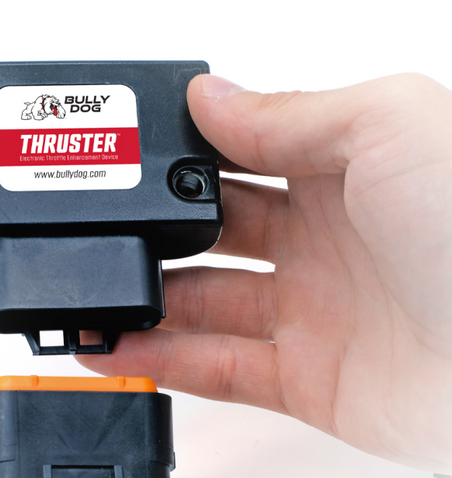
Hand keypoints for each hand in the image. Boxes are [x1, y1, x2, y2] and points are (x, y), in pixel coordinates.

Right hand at [79, 73, 451, 472]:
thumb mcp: (388, 128)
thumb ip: (291, 114)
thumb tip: (212, 96)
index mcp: (341, 173)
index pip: (238, 160)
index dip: (181, 161)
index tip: (128, 163)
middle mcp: (321, 242)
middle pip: (211, 235)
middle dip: (155, 234)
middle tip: (102, 235)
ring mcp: (309, 314)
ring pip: (204, 306)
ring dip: (145, 304)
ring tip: (90, 300)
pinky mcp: (305, 381)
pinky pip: (218, 370)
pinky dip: (164, 361)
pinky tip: (118, 349)